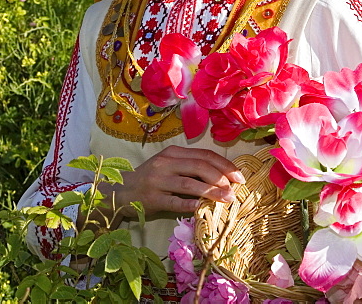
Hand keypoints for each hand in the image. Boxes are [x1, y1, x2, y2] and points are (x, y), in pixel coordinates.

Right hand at [99, 145, 244, 218]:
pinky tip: (203, 208)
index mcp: (173, 153)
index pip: (204, 155)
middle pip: (199, 166)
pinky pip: (175, 202)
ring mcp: (158, 181)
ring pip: (190, 184)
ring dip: (212, 192)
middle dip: (222, 177)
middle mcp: (166, 163)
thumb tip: (223, 174)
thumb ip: (191, 166)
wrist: (122, 190)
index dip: (224, 165)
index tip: (239, 177)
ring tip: (227, 199)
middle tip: (235, 189)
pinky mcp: (153, 198)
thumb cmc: (152, 177)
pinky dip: (191, 204)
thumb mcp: (169, 165)